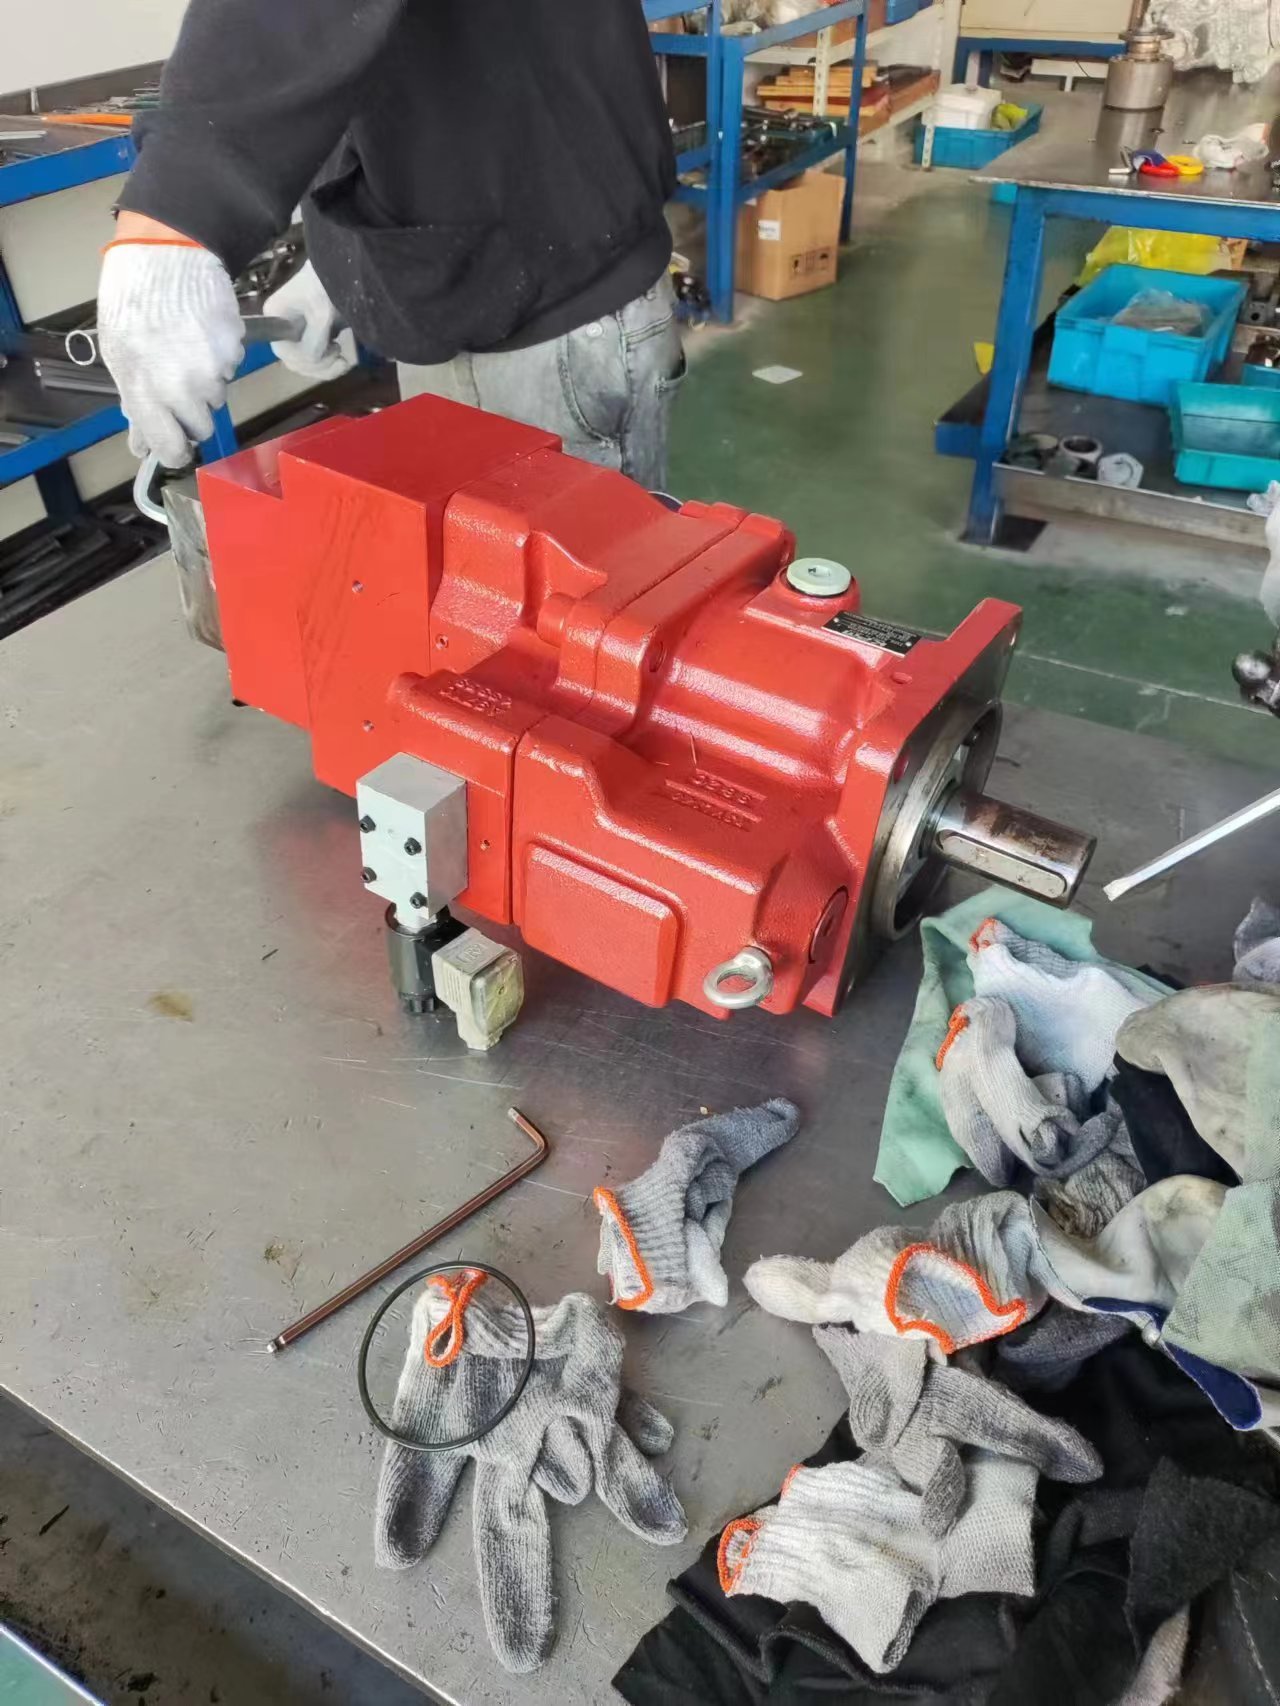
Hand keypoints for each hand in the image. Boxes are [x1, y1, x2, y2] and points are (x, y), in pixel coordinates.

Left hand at [97, 217, 243, 467]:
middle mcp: (183, 387)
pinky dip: (219, 356)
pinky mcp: (235, 350)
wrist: (166, 253)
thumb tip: (142, 445)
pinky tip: (201, 332)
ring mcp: (214, 369)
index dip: (174, 450)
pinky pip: (231, 368)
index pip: (172, 448)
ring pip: (217, 396)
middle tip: (179, 384)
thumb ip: (135, 402)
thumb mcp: (120, 354)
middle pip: (202, 427)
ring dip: (206, 382)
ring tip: (187, 347)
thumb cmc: (132, 302)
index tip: (175, 443)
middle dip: (192, 412)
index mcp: (146, 390)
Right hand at [263, 260, 355, 380]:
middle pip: (295, 362)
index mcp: (275, 318)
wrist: (342, 269)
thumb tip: (311, 361)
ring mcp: (296, 334)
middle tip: (341, 359)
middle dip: (319, 366)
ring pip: (306, 365)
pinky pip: (316, 361)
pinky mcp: (312, 338)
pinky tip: (341, 358)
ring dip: (326, 368)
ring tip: (343, 359)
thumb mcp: (321, 313)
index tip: (328, 354)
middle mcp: (282, 329)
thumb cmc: (327, 285)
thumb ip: (313, 341)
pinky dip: (329, 364)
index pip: (285, 352)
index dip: (305, 360)